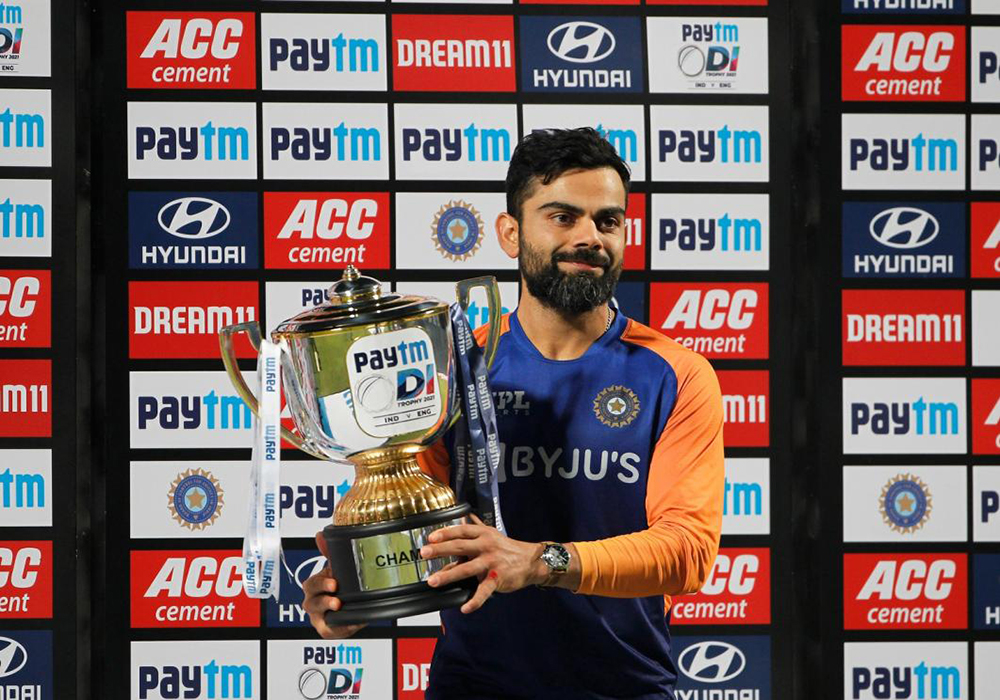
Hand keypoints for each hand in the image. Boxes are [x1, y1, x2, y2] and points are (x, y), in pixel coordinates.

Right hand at [302, 532, 367, 638]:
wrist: (353, 607)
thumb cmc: (340, 587)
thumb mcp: (336, 569)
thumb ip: (329, 552)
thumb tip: (320, 534)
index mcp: (315, 586)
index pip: (311, 583)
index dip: (321, 582)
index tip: (333, 580)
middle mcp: (314, 602)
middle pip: (311, 600)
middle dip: (323, 596)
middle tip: (335, 590)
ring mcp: (320, 617)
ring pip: (318, 615)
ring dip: (328, 608)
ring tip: (339, 605)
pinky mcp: (328, 630)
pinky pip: (330, 630)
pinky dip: (341, 626)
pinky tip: (351, 621)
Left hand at [420, 514, 544, 614]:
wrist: (531, 561)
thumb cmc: (508, 548)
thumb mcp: (492, 533)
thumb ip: (476, 526)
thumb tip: (463, 516)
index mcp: (484, 534)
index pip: (461, 531)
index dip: (445, 533)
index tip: (431, 537)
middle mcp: (486, 546)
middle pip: (460, 546)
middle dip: (440, 550)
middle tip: (424, 553)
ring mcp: (491, 563)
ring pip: (467, 569)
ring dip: (448, 575)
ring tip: (433, 581)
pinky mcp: (497, 579)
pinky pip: (484, 591)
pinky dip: (474, 601)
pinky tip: (464, 607)